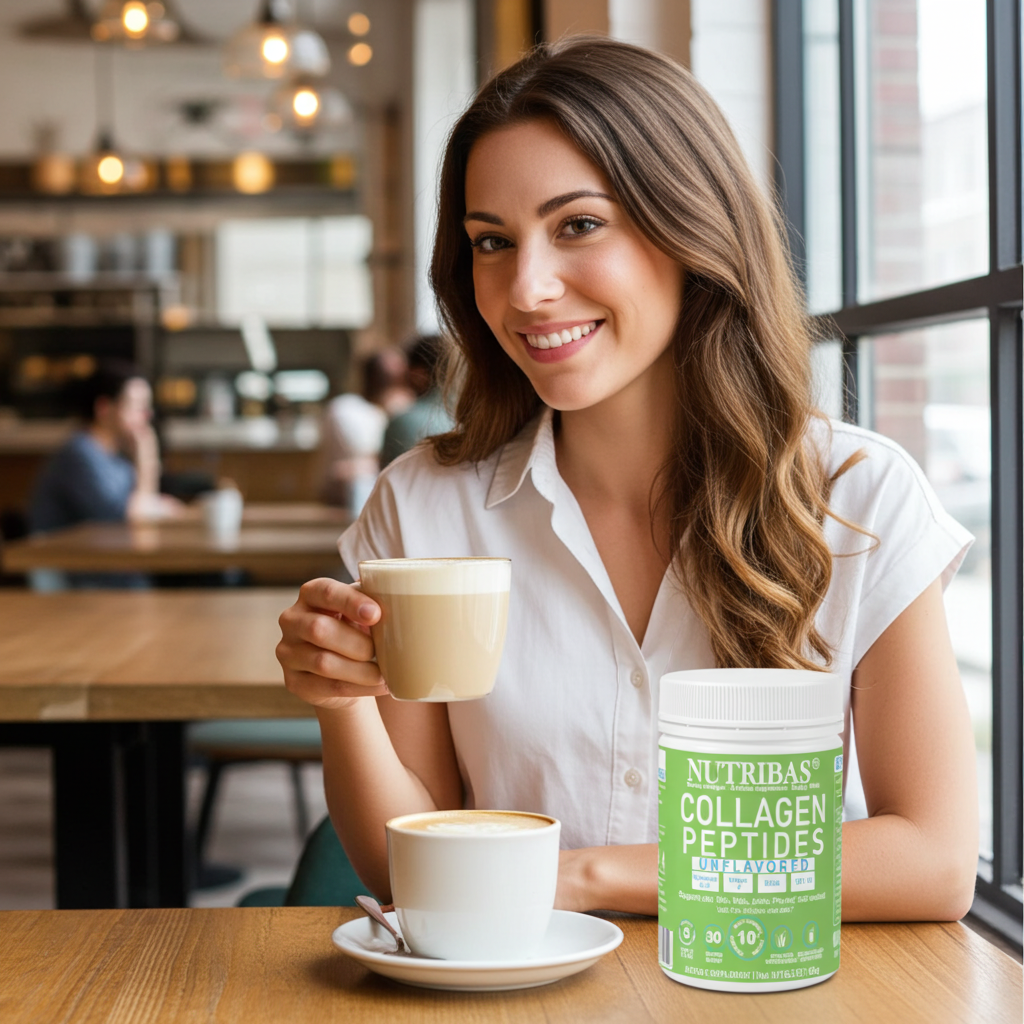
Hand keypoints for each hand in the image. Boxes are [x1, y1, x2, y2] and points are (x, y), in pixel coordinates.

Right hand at [277, 577, 388, 708]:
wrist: (344, 670)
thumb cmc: (357, 629)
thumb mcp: (362, 610)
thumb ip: (374, 597)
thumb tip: (393, 589)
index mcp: (311, 594)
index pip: (326, 592)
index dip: (351, 602)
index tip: (375, 614)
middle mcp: (292, 620)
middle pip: (318, 629)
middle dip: (356, 642)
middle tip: (379, 651)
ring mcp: (288, 652)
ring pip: (323, 662)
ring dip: (360, 670)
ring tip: (384, 674)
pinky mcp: (294, 682)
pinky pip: (328, 687)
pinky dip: (360, 687)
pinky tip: (380, 685)